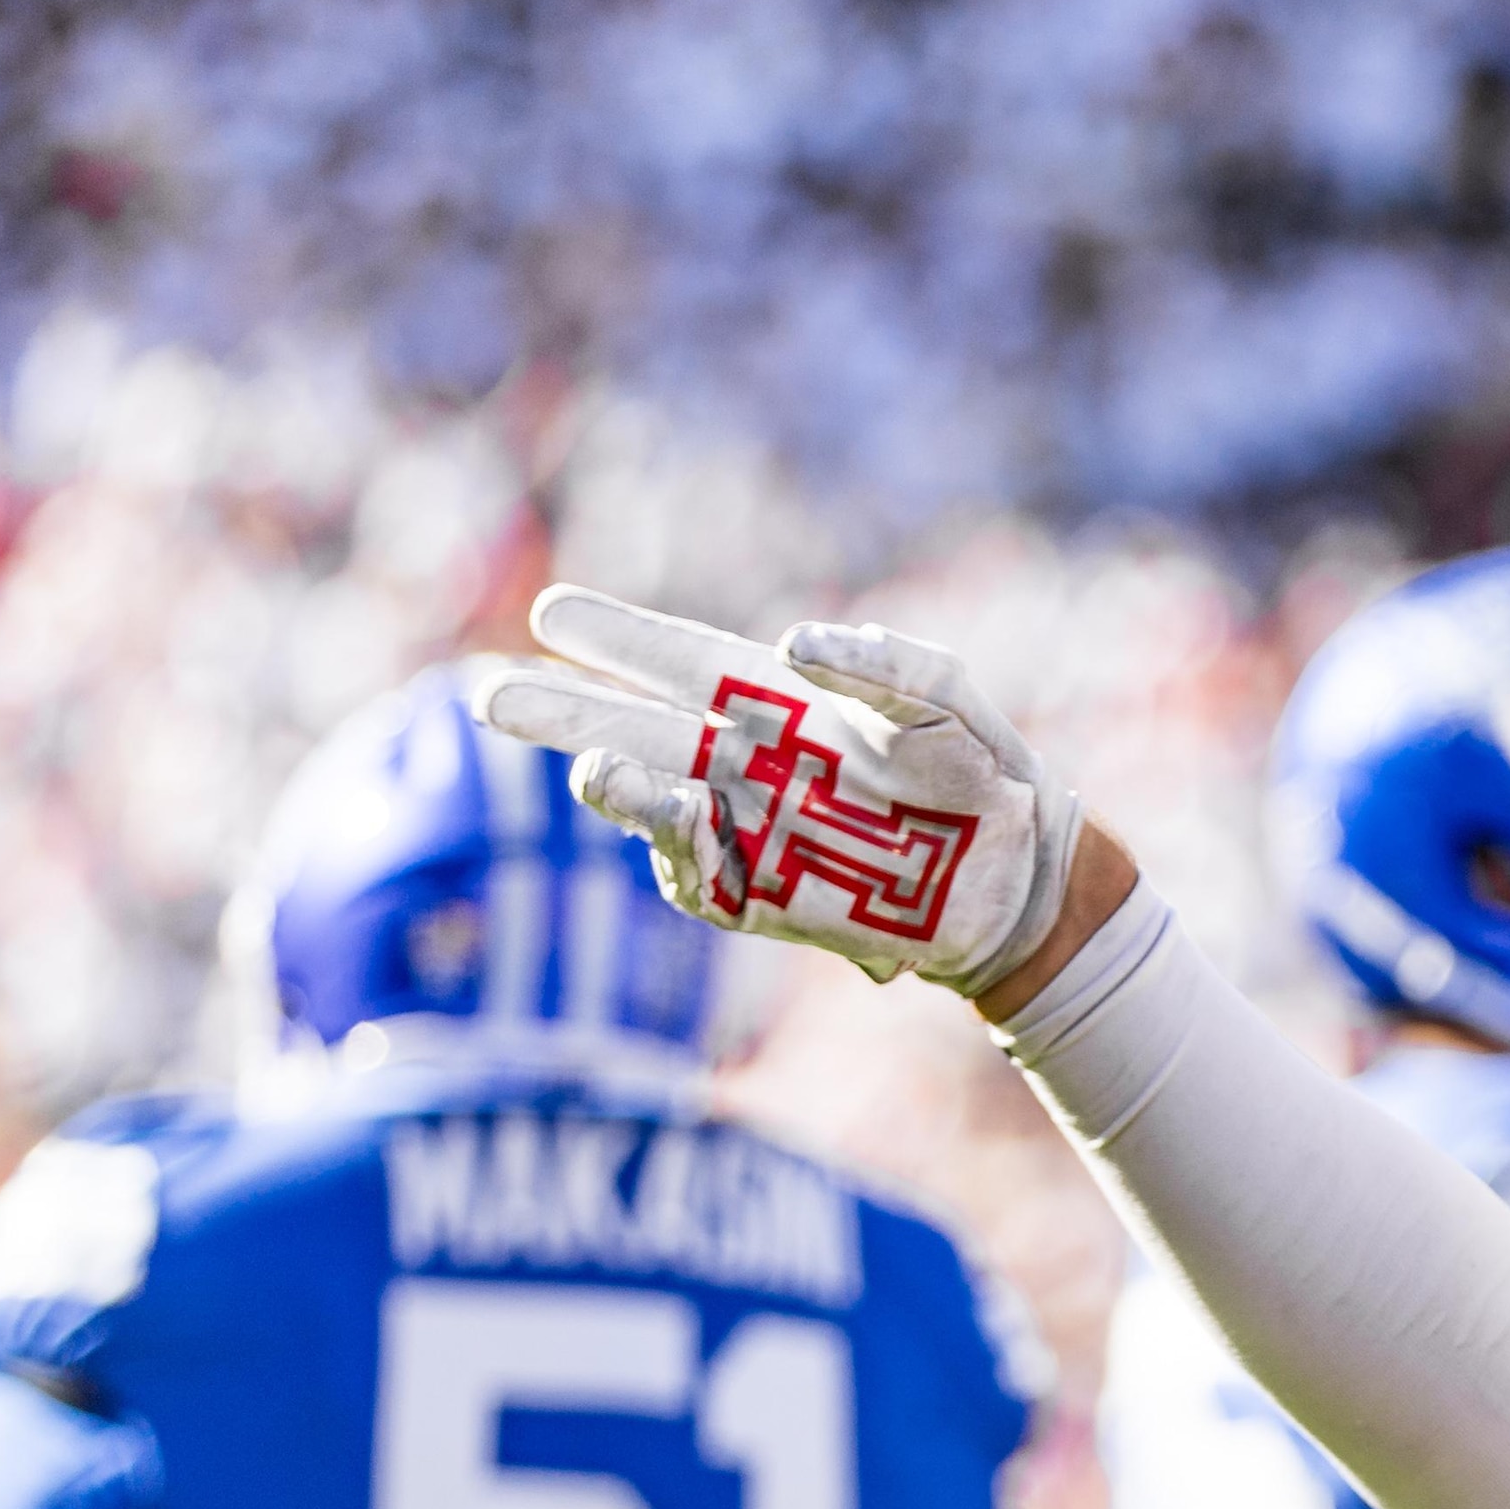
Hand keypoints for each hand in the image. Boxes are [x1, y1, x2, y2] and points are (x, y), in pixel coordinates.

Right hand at [476, 588, 1080, 994]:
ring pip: (652, 804)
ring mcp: (745, 829)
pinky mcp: (760, 896)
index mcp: (776, 702)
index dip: (616, 638)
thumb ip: (881, 662)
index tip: (553, 612)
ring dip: (615, 786)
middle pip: (632, 729)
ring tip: (589, 768)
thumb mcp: (946, 696)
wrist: (1017, 877)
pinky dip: (678, 846)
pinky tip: (680, 813)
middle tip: (492, 696)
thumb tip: (793, 644)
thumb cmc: (982, 769)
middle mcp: (743, 762)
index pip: (677, 661)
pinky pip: (698, 873)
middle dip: (563, 712)